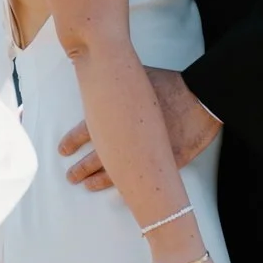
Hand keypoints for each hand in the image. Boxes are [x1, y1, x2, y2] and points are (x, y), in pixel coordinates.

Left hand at [60, 68, 220, 190]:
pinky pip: (141, 181)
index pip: (85, 131)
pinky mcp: (163, 164)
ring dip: (97, 180)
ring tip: (86, 185)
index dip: (72, 141)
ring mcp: (143, 155)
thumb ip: (118, 81)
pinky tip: (118, 194)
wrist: (200, 99)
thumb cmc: (170, 85)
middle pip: (96, 158)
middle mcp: (125, 139)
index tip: (62, 150)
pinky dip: (127, 188)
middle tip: (70, 176)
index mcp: (115, 116)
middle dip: (81, 168)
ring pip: (114, 174)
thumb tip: (101, 68)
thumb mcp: (137, 76)